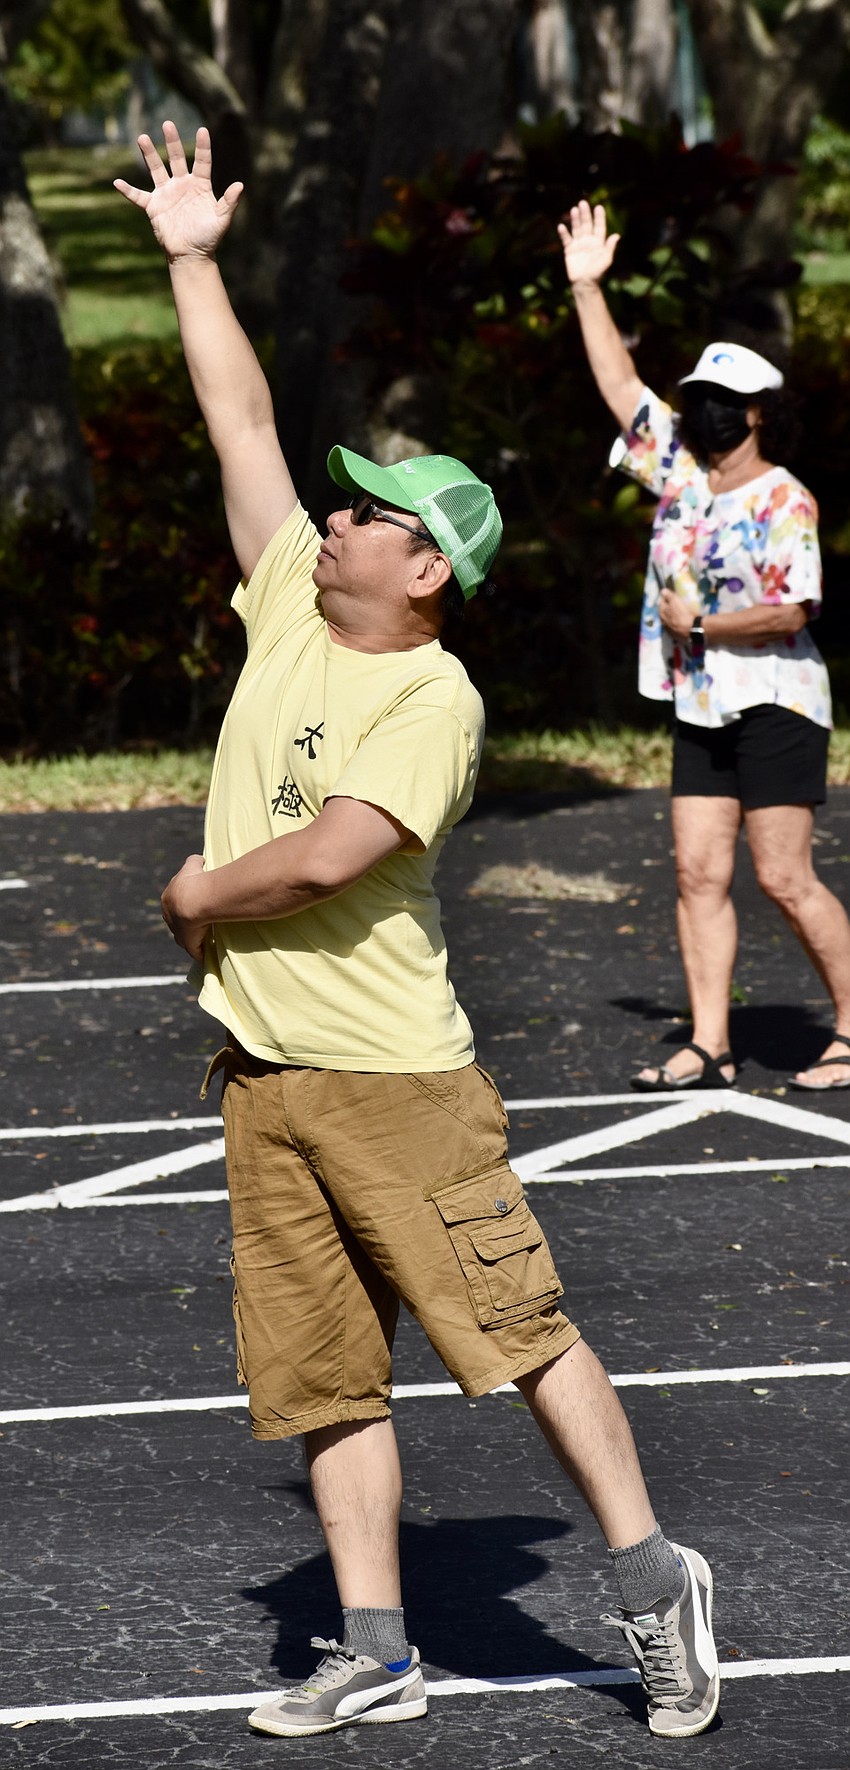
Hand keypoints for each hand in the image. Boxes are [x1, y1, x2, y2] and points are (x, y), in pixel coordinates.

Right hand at [113, 121, 242, 261]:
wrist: (191, 255)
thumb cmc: (208, 238)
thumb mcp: (221, 220)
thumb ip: (229, 203)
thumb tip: (240, 185)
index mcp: (199, 185)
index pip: (202, 162)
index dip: (202, 147)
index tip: (203, 130)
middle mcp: (182, 185)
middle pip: (176, 158)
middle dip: (172, 141)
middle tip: (168, 124)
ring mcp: (166, 194)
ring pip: (156, 169)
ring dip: (149, 154)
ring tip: (143, 138)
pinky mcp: (153, 207)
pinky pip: (138, 196)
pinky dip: (127, 191)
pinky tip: (117, 182)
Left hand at [161, 853, 209, 960]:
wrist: (195, 899)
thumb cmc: (194, 882)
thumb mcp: (192, 866)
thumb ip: (194, 861)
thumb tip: (201, 859)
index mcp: (168, 899)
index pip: (173, 904)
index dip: (182, 905)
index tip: (192, 906)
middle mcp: (169, 916)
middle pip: (175, 922)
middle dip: (183, 923)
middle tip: (196, 924)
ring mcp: (177, 931)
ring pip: (182, 937)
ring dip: (190, 938)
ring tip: (201, 940)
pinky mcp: (187, 943)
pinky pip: (193, 950)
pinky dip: (198, 952)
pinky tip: (204, 955)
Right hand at [557, 200, 620, 285]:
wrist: (585, 284)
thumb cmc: (597, 273)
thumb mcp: (607, 260)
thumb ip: (610, 247)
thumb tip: (617, 235)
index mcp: (598, 242)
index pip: (599, 226)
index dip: (599, 217)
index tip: (598, 207)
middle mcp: (588, 241)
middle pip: (587, 224)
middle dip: (585, 214)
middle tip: (583, 203)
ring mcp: (578, 244)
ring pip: (577, 228)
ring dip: (575, 219)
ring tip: (574, 210)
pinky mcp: (569, 250)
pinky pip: (566, 239)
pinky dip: (564, 233)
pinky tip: (562, 226)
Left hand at [658, 589, 698, 638]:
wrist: (691, 629)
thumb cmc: (683, 613)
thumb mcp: (676, 601)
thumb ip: (669, 596)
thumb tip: (662, 591)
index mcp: (662, 612)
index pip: (661, 603)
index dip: (664, 599)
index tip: (668, 596)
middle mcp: (663, 621)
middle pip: (663, 613)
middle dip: (666, 609)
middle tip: (672, 605)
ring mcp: (668, 629)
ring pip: (667, 621)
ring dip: (670, 617)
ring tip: (676, 614)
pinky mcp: (674, 635)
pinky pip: (673, 628)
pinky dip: (675, 625)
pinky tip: (679, 623)